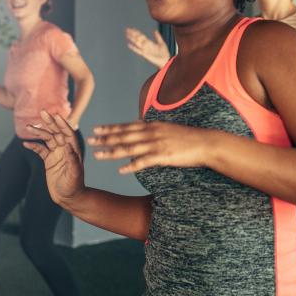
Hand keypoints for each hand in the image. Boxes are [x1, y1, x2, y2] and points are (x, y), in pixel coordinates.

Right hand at [22, 110, 85, 204]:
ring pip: (47, 139)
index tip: (55, 115)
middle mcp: (65, 149)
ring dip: (39, 132)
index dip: (62, 124)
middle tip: (42, 112)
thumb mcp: (74, 174)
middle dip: (50, 123)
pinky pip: (40, 150)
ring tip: (28, 126)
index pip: (68, 133)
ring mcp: (57, 154)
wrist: (68, 198)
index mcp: (73, 150)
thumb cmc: (74, 186)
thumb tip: (69, 147)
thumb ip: (72, 160)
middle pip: (57, 132)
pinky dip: (33, 146)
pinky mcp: (49, 160)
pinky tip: (25, 143)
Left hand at [87, 120, 217, 173]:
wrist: (206, 143)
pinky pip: (143, 162)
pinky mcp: (163, 156)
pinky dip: (131, 165)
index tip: (97, 129)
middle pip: (123, 136)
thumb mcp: (168, 129)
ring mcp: (156, 145)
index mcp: (152, 126)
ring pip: (129, 148)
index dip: (110, 128)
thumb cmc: (188, 138)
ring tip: (97, 155)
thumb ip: (153, 130)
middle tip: (90, 140)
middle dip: (105, 138)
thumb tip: (141, 131)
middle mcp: (151, 133)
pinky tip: (120, 170)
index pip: (126, 127)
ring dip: (111, 152)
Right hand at [125, 28, 170, 68]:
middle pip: (138, 38)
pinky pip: (138, 50)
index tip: (132, 28)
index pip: (141, 36)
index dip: (137, 32)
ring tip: (127, 35)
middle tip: (127, 29)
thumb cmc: (164, 53)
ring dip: (132, 38)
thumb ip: (158, 37)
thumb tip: (155, 30)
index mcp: (149, 43)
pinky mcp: (144, 54)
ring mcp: (144, 50)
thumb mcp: (162, 43)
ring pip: (137, 43)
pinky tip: (129, 45)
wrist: (165, 61)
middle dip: (133, 34)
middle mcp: (146, 46)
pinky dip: (133, 48)